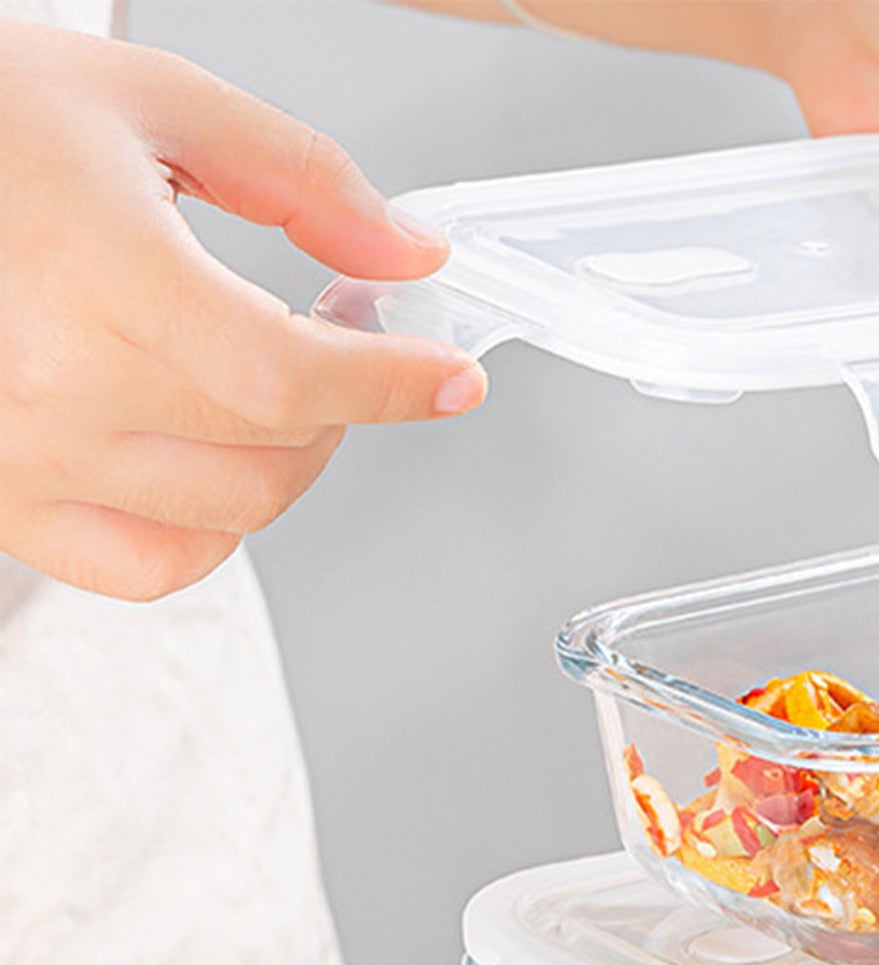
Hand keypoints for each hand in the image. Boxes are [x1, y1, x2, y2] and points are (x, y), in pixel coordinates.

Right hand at [0, 23, 487, 601]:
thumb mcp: (149, 102)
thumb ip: (300, 177)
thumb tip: (408, 256)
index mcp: (91, 271)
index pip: (289, 376)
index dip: (391, 385)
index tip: (451, 378)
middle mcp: (51, 383)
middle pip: (274, 443)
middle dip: (339, 398)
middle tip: (333, 342)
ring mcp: (24, 457)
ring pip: (235, 511)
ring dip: (286, 456)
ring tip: (263, 381)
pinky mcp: (5, 504)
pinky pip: (154, 565)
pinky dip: (213, 527)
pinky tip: (209, 455)